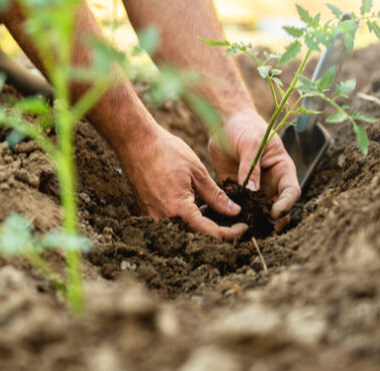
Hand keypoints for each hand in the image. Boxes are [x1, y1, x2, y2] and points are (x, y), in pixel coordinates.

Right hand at [119, 125, 247, 240]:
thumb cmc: (166, 151)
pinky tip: (196, 205)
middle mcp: (164, 219)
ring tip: (215, 211)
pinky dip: (187, 219)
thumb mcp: (197, 172)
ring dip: (202, 226)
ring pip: (183, 231)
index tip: (244, 227)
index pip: (210, 233)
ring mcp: (152, 217)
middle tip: (233, 222)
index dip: (231, 233)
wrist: (136, 142)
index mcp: (179, 209)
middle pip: (196, 237)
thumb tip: (234, 212)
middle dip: (218, 232)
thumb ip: (216, 196)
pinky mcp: (147, 211)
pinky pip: (171, 223)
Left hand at [208, 110, 300, 231]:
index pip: (291, 192)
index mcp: (282, 170)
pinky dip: (233, 214)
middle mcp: (271, 183)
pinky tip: (224, 221)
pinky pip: (238, 206)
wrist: (225, 123)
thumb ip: (251, 167)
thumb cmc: (245, 127)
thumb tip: (252, 192)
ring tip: (242, 229)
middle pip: (278, 208)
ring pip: (258, 212)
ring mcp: (254, 189)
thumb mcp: (250, 144)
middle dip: (272, 221)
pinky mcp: (237, 191)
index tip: (274, 213)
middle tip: (261, 230)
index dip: (286, 204)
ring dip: (252, 221)